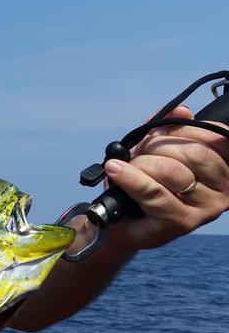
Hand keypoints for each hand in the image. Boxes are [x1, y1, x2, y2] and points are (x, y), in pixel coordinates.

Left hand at [105, 105, 228, 250]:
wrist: (123, 220)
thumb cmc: (145, 181)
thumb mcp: (157, 148)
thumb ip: (168, 127)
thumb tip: (181, 110)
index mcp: (226, 166)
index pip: (218, 137)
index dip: (184, 128)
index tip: (159, 131)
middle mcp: (225, 189)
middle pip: (194, 153)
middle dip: (157, 146)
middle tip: (138, 153)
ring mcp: (207, 208)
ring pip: (172, 171)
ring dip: (141, 163)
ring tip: (127, 167)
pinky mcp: (183, 223)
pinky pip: (152, 192)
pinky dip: (129, 177)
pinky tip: (115, 170)